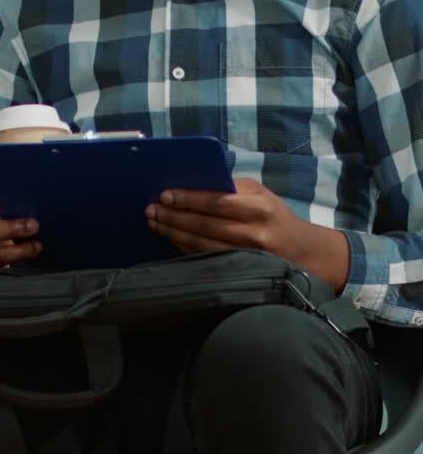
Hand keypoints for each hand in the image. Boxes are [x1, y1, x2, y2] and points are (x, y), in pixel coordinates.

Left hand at [145, 178, 349, 291]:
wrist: (302, 253)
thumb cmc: (275, 218)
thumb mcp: (262, 196)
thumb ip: (234, 190)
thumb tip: (196, 183)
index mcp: (259, 207)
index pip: (217, 201)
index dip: (189, 198)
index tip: (166, 195)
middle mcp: (254, 232)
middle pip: (205, 224)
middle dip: (174, 217)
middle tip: (152, 210)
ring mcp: (246, 255)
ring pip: (202, 244)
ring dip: (175, 234)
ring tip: (156, 223)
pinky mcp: (239, 270)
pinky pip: (206, 258)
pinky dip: (185, 248)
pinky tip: (171, 239)